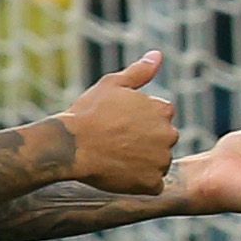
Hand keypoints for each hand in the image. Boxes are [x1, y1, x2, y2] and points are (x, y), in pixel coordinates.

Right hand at [59, 51, 179, 193]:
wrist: (70, 145)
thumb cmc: (88, 113)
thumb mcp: (113, 85)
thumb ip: (140, 72)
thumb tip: (158, 55)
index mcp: (163, 110)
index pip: (161, 118)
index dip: (138, 122)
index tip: (119, 124)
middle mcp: (169, 135)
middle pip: (162, 141)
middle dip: (144, 142)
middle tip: (116, 142)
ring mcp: (162, 160)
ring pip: (158, 163)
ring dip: (143, 163)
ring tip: (116, 157)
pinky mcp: (152, 183)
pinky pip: (152, 185)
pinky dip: (139, 182)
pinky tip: (120, 174)